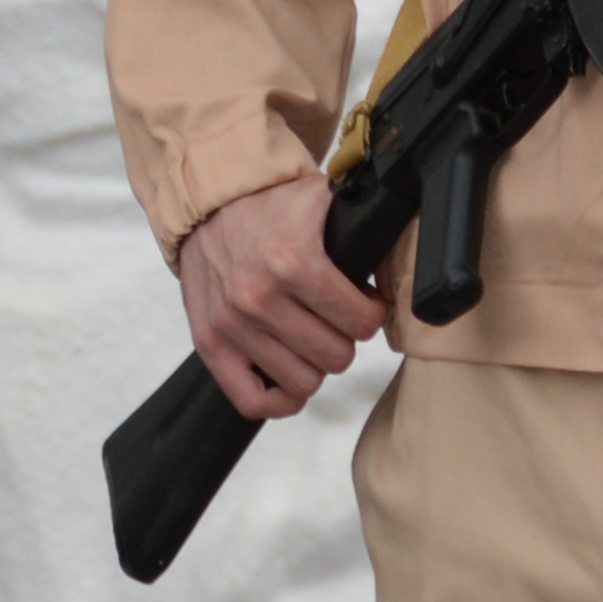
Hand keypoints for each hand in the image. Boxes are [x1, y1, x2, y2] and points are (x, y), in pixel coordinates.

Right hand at [181, 177, 387, 418]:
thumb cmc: (268, 206)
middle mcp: (260, 298)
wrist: (208, 205)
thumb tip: (394, 280)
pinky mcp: (211, 344)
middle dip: (343, 338)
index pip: (361, 322)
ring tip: (308, 339)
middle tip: (333, 319)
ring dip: (313, 364)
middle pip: (336, 356)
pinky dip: (278, 400)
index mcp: (294, 261)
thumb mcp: (323, 200)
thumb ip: (366, 235)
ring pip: (304, 382)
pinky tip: (289, 380)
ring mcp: (233, 326)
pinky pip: (252, 401)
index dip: (370, 313)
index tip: (362, 303)